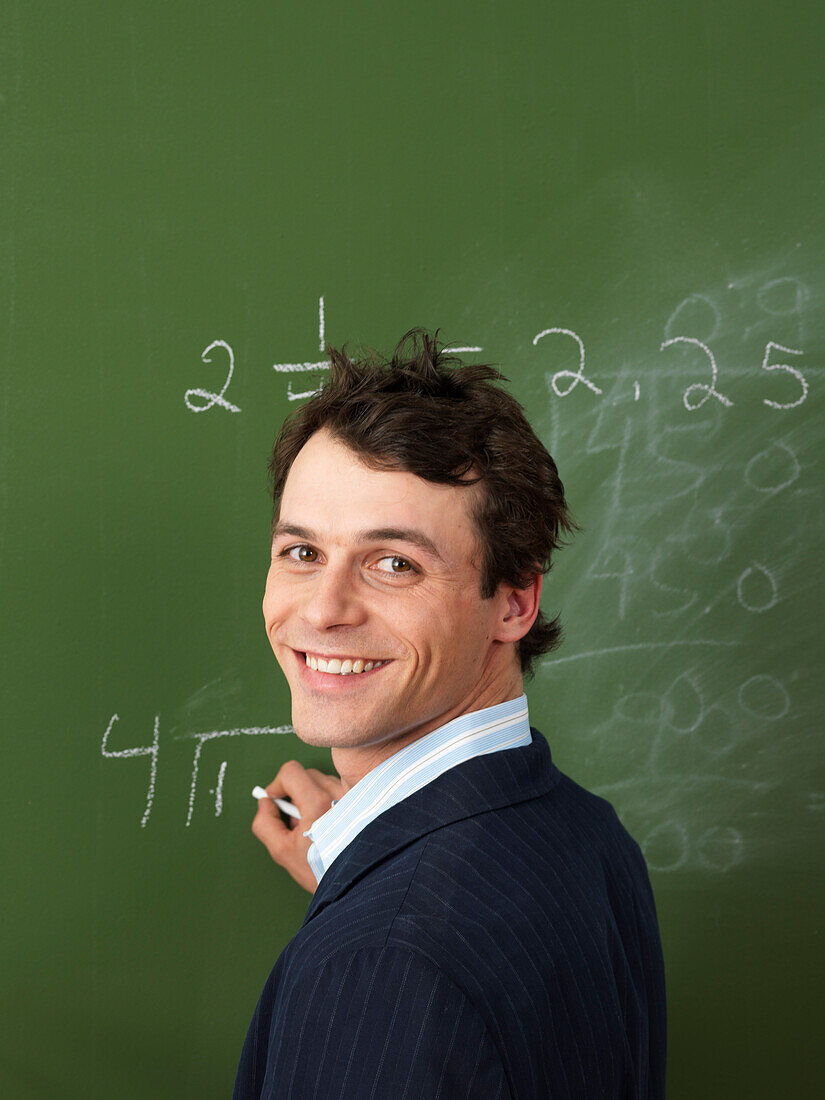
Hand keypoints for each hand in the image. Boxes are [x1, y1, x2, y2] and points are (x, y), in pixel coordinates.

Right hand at [252, 760, 345, 893]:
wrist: (355, 882)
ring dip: (313, 796)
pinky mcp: (364, 801)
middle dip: (295, 793)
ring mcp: (354, 796)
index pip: (291, 773)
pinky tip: (328, 824)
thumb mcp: (282, 852)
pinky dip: (329, 801)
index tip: (275, 799)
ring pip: (323, 782)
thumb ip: (265, 823)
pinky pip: (339, 789)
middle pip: (306, 775)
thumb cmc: (320, 871)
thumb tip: (265, 802)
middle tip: (296, 820)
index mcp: (318, 804)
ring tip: (314, 825)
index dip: (277, 785)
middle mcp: (339, 795)